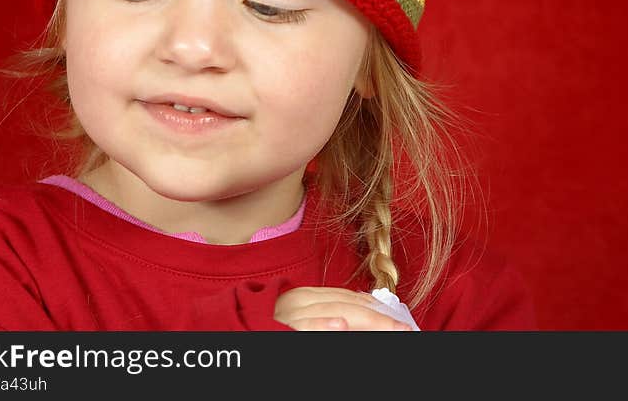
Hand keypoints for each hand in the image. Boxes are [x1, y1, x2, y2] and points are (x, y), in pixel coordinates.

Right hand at [274, 286, 413, 330]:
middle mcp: (296, 303)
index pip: (346, 299)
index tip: (398, 321)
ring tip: (389, 328)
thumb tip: (356, 313)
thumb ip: (321, 312)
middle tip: (404, 330)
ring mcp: (286, 317)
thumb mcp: (295, 316)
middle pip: (346, 306)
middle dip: (378, 318)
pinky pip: (302, 327)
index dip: (375, 309)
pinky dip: (321, 325)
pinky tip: (340, 326)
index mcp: (302, 297)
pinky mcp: (277, 330)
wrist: (224, 328)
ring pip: (332, 313)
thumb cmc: (261, 327)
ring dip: (363, 320)